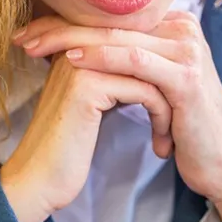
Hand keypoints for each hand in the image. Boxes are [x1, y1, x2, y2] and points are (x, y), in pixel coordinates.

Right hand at [0, 51, 173, 221]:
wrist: (39, 180)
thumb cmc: (66, 149)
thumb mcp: (92, 103)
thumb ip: (112, 76)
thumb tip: (150, 63)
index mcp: (74, 47)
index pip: (133, 41)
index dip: (157, 70)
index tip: (170, 102)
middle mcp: (74, 47)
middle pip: (143, 50)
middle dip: (167, 83)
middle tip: (182, 113)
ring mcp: (79, 65)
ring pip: (149, 69)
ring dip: (168, 103)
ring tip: (171, 131)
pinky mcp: (87, 87)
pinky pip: (145, 90)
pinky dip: (160, 116)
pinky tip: (160, 141)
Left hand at [18, 12, 221, 221]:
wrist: (216, 161)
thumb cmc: (177, 128)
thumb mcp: (147, 89)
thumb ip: (123, 65)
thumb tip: (73, 53)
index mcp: (171, 30)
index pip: (110, 19)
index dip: (65, 24)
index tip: (27, 34)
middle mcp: (183, 32)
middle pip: (111, 23)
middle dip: (61, 29)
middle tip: (23, 37)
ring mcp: (188, 52)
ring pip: (121, 38)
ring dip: (74, 40)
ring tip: (39, 47)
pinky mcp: (187, 78)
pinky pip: (137, 62)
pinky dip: (104, 59)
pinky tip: (73, 63)